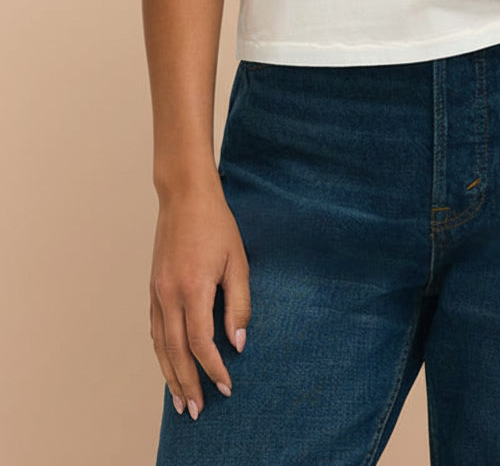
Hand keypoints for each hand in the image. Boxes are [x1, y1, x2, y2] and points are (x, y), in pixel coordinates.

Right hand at [149, 183, 250, 420]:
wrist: (184, 196)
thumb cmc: (216, 224)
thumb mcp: (237, 261)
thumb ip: (239, 304)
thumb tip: (238, 342)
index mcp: (192, 288)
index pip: (200, 342)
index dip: (213, 368)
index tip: (226, 386)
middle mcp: (169, 294)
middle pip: (175, 352)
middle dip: (187, 384)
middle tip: (198, 411)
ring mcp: (157, 292)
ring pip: (160, 345)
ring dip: (170, 375)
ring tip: (180, 401)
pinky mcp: (153, 288)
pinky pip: (154, 329)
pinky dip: (161, 353)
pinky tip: (168, 365)